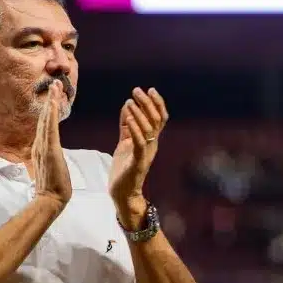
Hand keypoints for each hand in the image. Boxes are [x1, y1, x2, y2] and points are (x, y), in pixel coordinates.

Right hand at [32, 82, 71, 208]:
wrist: (51, 199)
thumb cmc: (54, 186)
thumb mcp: (53, 166)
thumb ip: (50, 157)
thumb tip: (50, 152)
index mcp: (43, 147)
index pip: (46, 124)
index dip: (49, 109)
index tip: (54, 95)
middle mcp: (41, 144)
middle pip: (45, 117)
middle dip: (50, 99)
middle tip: (55, 83)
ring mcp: (44, 146)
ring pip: (47, 120)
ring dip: (51, 102)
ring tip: (55, 86)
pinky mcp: (49, 150)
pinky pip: (50, 129)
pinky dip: (51, 115)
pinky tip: (53, 104)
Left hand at [109, 87, 167, 224]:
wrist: (123, 193)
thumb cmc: (124, 169)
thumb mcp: (124, 143)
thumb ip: (127, 127)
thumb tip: (127, 107)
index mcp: (150, 140)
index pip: (159, 118)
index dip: (157, 103)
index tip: (150, 89)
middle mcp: (152, 144)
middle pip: (156, 120)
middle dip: (148, 103)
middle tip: (137, 90)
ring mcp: (146, 153)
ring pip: (149, 128)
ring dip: (140, 112)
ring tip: (131, 100)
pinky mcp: (138, 161)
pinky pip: (139, 142)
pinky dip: (135, 128)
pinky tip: (129, 116)